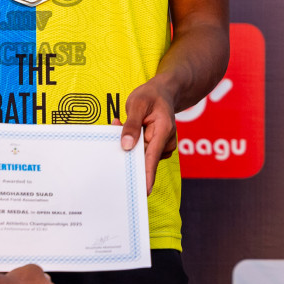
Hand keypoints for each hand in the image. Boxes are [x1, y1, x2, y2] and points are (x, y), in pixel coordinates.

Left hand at [115, 78, 178, 195]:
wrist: (164, 92)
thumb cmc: (151, 96)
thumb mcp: (137, 104)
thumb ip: (132, 125)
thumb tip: (126, 146)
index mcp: (163, 131)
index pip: (152, 157)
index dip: (147, 175)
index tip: (144, 191)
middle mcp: (165, 141)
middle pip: (144, 156)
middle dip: (129, 148)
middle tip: (118, 126)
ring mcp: (162, 145)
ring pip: (140, 153)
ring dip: (130, 142)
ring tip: (124, 121)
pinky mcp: (157, 146)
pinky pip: (141, 150)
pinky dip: (133, 141)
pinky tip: (130, 127)